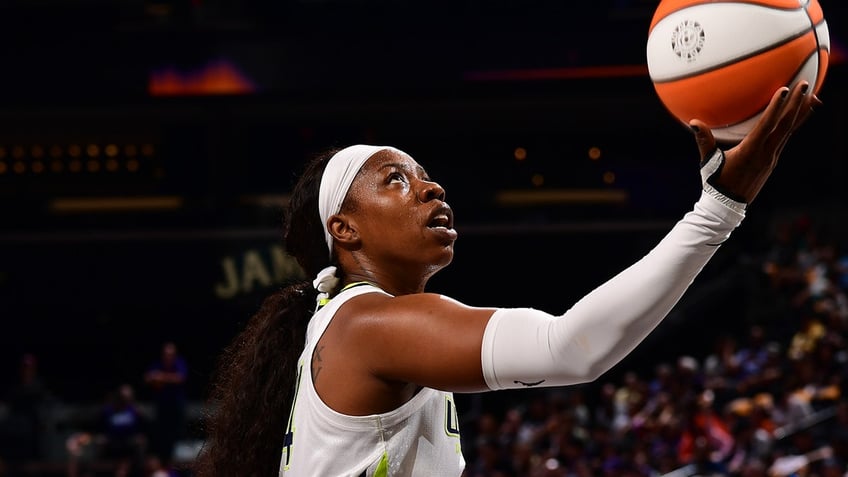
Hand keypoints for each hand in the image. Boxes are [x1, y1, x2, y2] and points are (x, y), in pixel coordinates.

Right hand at [690, 80, 821, 202]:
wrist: (728, 205)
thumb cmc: (716, 182)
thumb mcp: (708, 162)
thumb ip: (703, 141)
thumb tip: (694, 123)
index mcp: (751, 151)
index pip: (767, 125)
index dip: (776, 107)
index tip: (785, 89)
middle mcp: (766, 153)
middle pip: (785, 125)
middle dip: (797, 103)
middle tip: (806, 84)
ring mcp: (772, 157)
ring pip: (790, 131)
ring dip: (801, 113)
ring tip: (813, 97)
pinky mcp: (773, 160)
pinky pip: (786, 138)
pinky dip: (794, 125)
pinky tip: (798, 117)